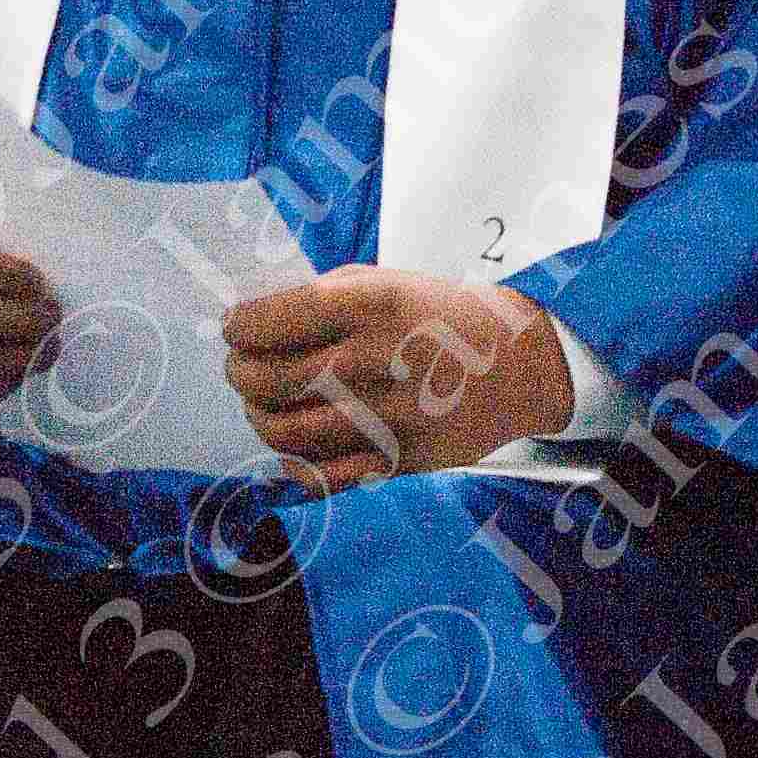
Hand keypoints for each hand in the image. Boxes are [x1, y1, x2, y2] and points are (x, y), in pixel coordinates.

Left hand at [222, 270, 574, 494]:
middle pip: (268, 379)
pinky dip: (293, 464)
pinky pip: (323, 475)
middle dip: (239, 372)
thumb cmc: (443, 316)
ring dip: (258, 416)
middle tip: (240, 367)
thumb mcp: (388, 282)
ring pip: (286, 430)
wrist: (523, 364)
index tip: (234, 328)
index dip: (238, 327)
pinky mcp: (400, 459)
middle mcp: (378, 359)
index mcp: (372, 304)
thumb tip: (255, 323)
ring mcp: (390, 415)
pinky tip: (291, 444)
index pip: (271, 320)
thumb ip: (324, 298)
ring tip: (260, 404)